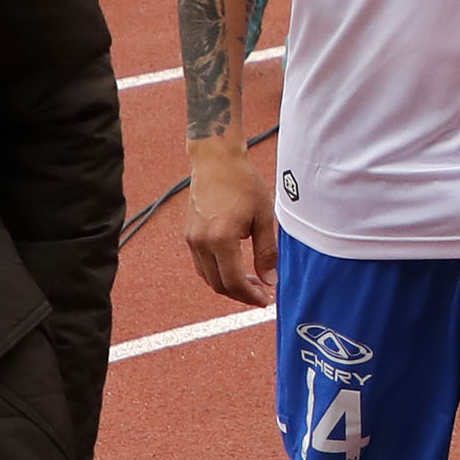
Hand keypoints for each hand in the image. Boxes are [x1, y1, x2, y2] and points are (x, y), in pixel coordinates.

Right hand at [183, 143, 278, 305]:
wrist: (216, 159)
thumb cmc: (242, 182)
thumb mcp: (264, 216)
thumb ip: (266, 251)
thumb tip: (270, 280)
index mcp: (221, 239)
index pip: (234, 282)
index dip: (250, 296)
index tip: (265, 300)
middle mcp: (201, 242)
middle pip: (218, 285)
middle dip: (241, 294)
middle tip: (261, 292)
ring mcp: (191, 239)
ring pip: (208, 277)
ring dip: (228, 285)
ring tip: (251, 280)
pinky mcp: (188, 234)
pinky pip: (201, 264)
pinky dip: (217, 272)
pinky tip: (234, 266)